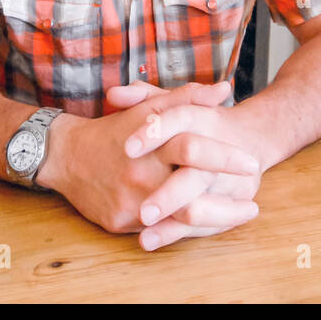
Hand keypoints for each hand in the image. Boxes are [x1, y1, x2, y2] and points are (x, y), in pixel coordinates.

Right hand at [44, 80, 259, 250]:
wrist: (67, 157)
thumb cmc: (115, 129)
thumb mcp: (149, 107)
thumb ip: (187, 97)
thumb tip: (224, 89)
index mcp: (151, 142)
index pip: (193, 147)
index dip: (225, 156)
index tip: (252, 162)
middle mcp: (140, 173)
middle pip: (189, 187)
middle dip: (227, 195)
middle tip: (253, 197)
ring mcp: (130, 200)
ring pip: (178, 217)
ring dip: (215, 217)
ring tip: (241, 212)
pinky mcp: (119, 222)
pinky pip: (159, 231)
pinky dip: (185, 228)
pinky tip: (207, 224)